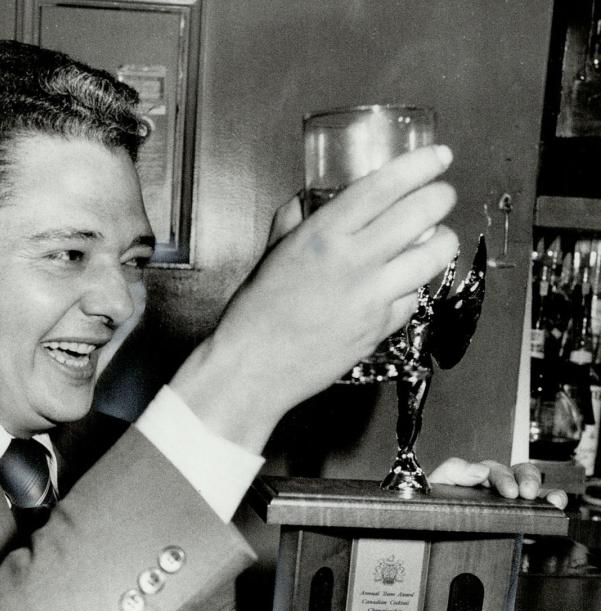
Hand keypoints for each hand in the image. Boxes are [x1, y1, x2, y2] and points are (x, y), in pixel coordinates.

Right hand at [171, 145, 457, 451]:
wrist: (254, 367)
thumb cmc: (257, 310)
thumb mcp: (274, 250)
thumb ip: (297, 217)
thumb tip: (312, 197)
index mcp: (325, 233)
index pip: (386, 185)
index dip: (421, 165)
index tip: (439, 156)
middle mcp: (355, 261)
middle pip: (422, 214)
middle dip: (441, 197)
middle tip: (442, 195)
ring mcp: (373, 297)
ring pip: (433, 257)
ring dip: (443, 241)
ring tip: (437, 237)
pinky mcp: (381, 329)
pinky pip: (414, 297)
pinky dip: (415, 285)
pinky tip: (406, 281)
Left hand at [428, 457, 567, 508]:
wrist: (427, 539)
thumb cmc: (431, 511)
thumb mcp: (435, 488)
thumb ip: (452, 472)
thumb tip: (479, 470)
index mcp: (472, 477)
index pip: (491, 469)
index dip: (502, 477)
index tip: (507, 490)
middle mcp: (491, 486)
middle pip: (516, 472)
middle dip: (524, 479)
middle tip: (525, 493)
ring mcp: (505, 501)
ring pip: (529, 485)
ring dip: (540, 488)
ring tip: (546, 498)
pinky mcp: (516, 517)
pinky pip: (537, 505)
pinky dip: (551, 501)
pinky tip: (555, 504)